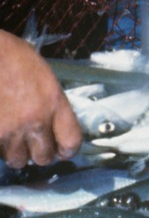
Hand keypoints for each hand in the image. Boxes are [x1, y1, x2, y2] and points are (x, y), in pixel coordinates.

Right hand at [0, 34, 82, 169]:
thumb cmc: (13, 57)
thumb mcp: (43, 76)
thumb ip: (51, 103)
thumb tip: (53, 126)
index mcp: (54, 102)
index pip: (72, 141)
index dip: (66, 149)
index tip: (60, 148)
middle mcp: (36, 120)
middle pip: (44, 158)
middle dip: (39, 153)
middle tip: (33, 143)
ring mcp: (11, 131)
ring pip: (17, 160)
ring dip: (16, 151)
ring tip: (12, 134)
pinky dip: (0, 146)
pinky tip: (1, 130)